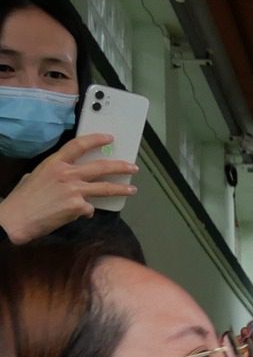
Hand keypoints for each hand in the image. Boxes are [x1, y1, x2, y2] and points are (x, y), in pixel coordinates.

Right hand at [0, 134, 136, 243]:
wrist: (17, 219)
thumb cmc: (23, 199)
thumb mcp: (36, 176)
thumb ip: (56, 174)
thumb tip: (68, 178)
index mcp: (55, 163)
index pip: (79, 145)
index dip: (96, 140)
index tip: (109, 138)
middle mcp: (67, 174)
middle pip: (101, 166)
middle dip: (120, 166)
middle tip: (132, 167)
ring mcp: (74, 190)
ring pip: (105, 188)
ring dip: (121, 189)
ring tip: (132, 190)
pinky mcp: (78, 206)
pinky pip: (90, 209)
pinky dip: (86, 212)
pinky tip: (76, 214)